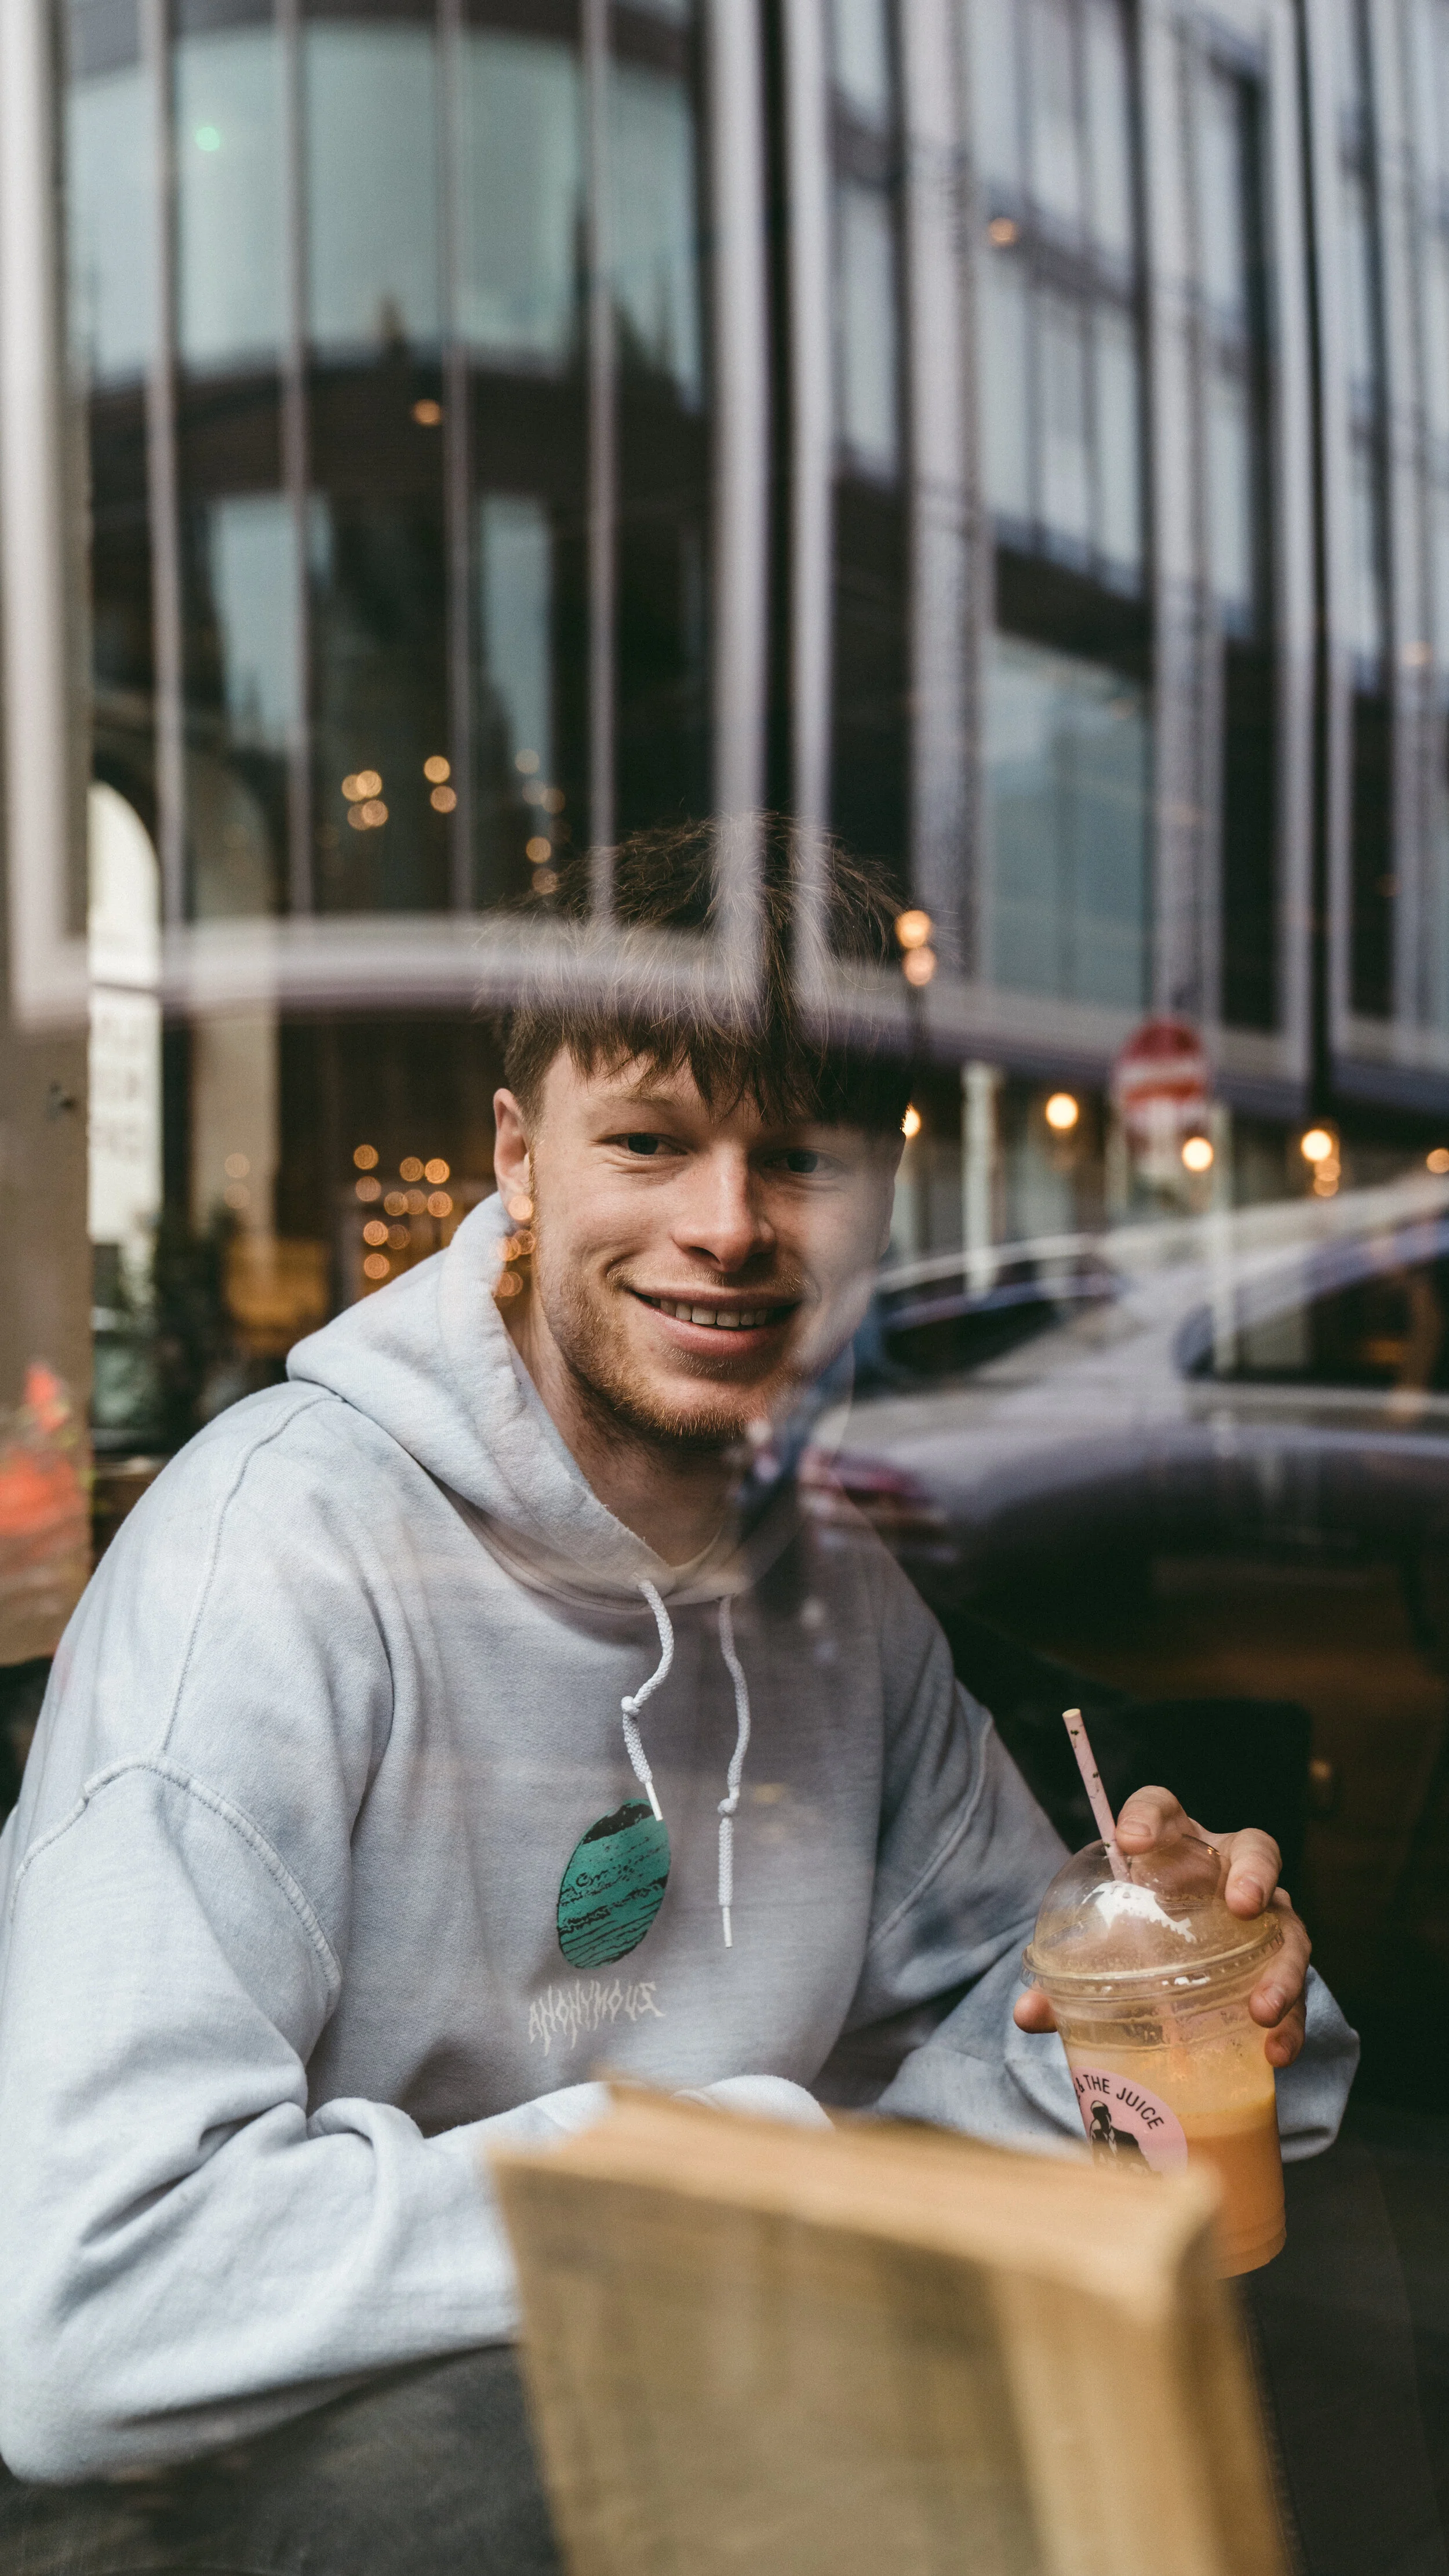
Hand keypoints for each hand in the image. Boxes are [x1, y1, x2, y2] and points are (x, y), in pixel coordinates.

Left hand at [1012, 1785, 1311, 2068]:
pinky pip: (1297, 1991)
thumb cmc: (1134, 1942)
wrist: (1175, 1976)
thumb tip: (1029, 2012)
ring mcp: (1265, 1917)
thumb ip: (1066, 1979)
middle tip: (1243, 1904)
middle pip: (1256, 1850)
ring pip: (1289, 1926)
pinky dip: (1291, 2023)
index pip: (1162, 1809)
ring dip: (1282, 1966)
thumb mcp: (1101, 1952)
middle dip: (1254, 1873)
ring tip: (1261, 2007)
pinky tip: (1274, 2052)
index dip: (1147, 1816)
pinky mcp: (1279, 1967)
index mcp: (1176, 1848)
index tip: (1130, 1841)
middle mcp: (1227, 1872)